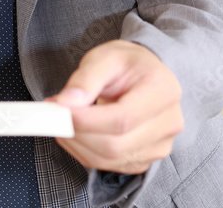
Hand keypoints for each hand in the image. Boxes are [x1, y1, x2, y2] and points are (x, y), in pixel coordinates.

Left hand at [43, 40, 183, 173]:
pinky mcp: (147, 159)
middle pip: (116, 145)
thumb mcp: (105, 57)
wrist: (144, 73)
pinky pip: (110, 166)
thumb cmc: (126, 63)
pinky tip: (76, 133)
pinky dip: (85, 152)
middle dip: (77, 133)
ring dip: (77, 144)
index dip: (87, 121)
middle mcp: (169, 122)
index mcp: (163, 90)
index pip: (122, 118)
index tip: (59, 111)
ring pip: (110, 160)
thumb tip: (66, 103)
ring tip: (62, 121)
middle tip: (53, 116)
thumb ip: (86, 78)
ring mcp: (160, 146)